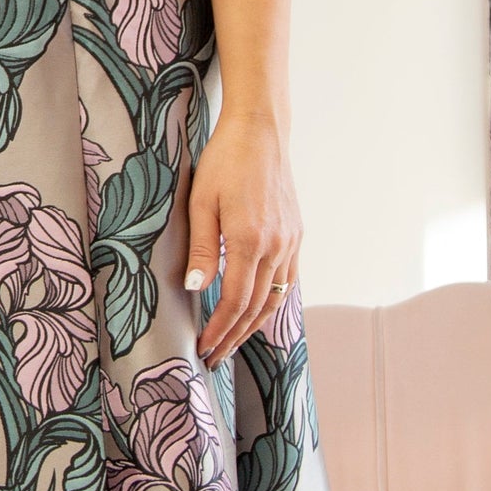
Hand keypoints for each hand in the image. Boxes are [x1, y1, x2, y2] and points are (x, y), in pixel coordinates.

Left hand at [183, 108, 300, 366]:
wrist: (261, 133)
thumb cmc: (224, 161)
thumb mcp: (201, 202)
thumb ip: (201, 248)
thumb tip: (194, 288)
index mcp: (250, 239)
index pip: (234, 301)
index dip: (219, 329)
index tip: (202, 347)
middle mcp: (277, 246)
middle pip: (256, 307)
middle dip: (234, 337)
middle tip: (214, 357)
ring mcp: (291, 242)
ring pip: (275, 298)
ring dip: (253, 325)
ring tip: (232, 342)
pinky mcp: (296, 235)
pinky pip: (286, 281)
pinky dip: (271, 302)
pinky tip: (256, 311)